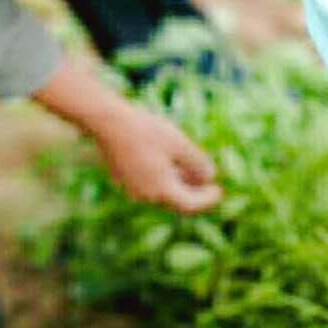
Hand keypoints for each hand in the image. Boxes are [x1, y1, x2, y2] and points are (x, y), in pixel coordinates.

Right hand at [94, 104, 221, 214]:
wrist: (108, 123)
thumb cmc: (147, 131)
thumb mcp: (180, 144)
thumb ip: (198, 163)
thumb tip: (210, 176)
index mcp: (161, 190)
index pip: (190, 205)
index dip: (207, 200)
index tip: (219, 190)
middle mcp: (145, 195)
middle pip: (176, 201)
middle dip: (195, 192)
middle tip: (209, 182)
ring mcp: (131, 188)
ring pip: (162, 192)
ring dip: (180, 185)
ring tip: (193, 171)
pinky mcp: (122, 178)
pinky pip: (149, 184)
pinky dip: (164, 178)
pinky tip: (171, 163)